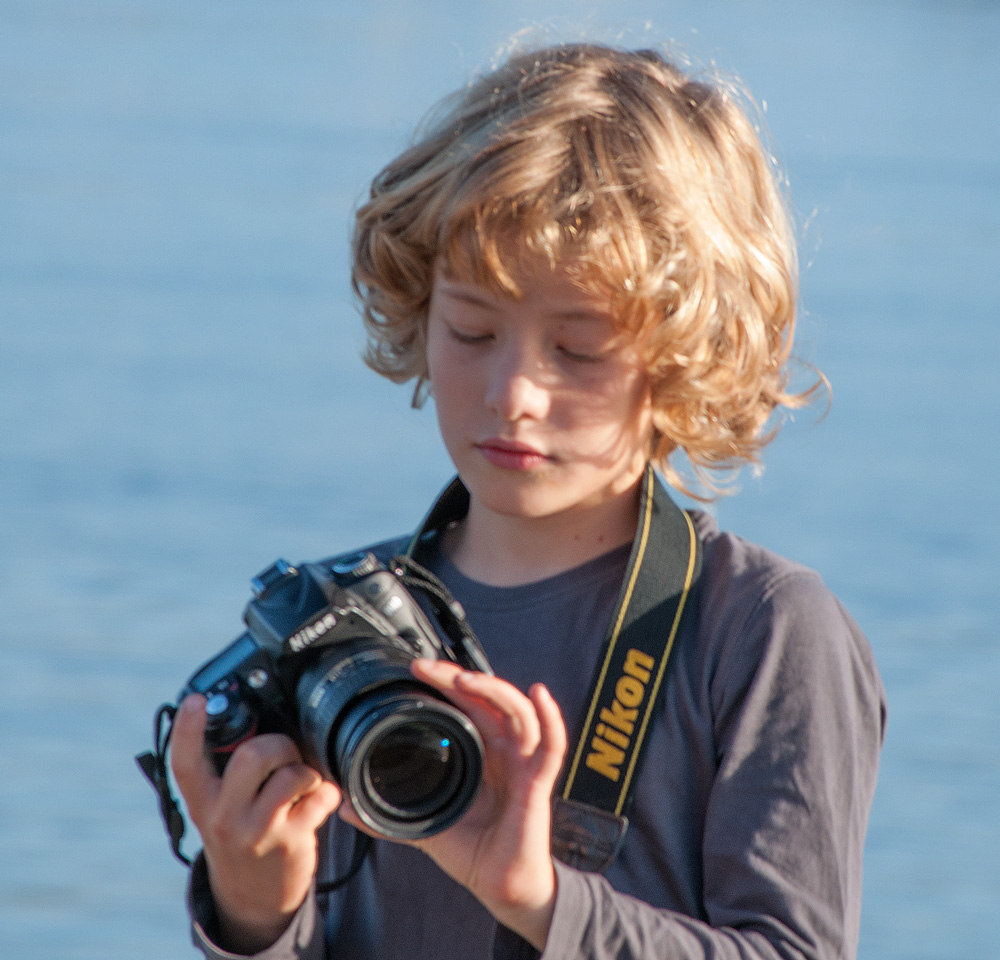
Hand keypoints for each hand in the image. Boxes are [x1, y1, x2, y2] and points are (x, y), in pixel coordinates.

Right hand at [170, 695, 341, 953]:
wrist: (253, 899)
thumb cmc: (240, 836)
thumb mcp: (219, 808)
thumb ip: (225, 771)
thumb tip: (250, 718)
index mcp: (202, 803)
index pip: (185, 763)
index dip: (187, 729)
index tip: (195, 699)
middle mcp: (224, 818)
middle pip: (250, 756)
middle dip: (276, 743)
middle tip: (283, 754)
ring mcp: (257, 832)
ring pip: (289, 774)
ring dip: (304, 770)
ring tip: (301, 782)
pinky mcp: (290, 842)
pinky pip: (319, 796)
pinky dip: (327, 791)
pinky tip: (319, 800)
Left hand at [340, 659, 566, 950]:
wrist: (500, 887)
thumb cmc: (473, 852)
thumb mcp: (423, 825)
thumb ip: (386, 816)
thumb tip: (345, 807)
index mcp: (479, 752)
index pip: (465, 704)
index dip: (444, 683)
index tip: (415, 670)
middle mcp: (502, 750)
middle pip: (487, 698)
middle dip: (458, 677)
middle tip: (428, 668)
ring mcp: (522, 762)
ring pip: (516, 711)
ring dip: (493, 690)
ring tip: (465, 680)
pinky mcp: (537, 783)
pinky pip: (551, 745)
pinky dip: (550, 718)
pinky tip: (540, 696)